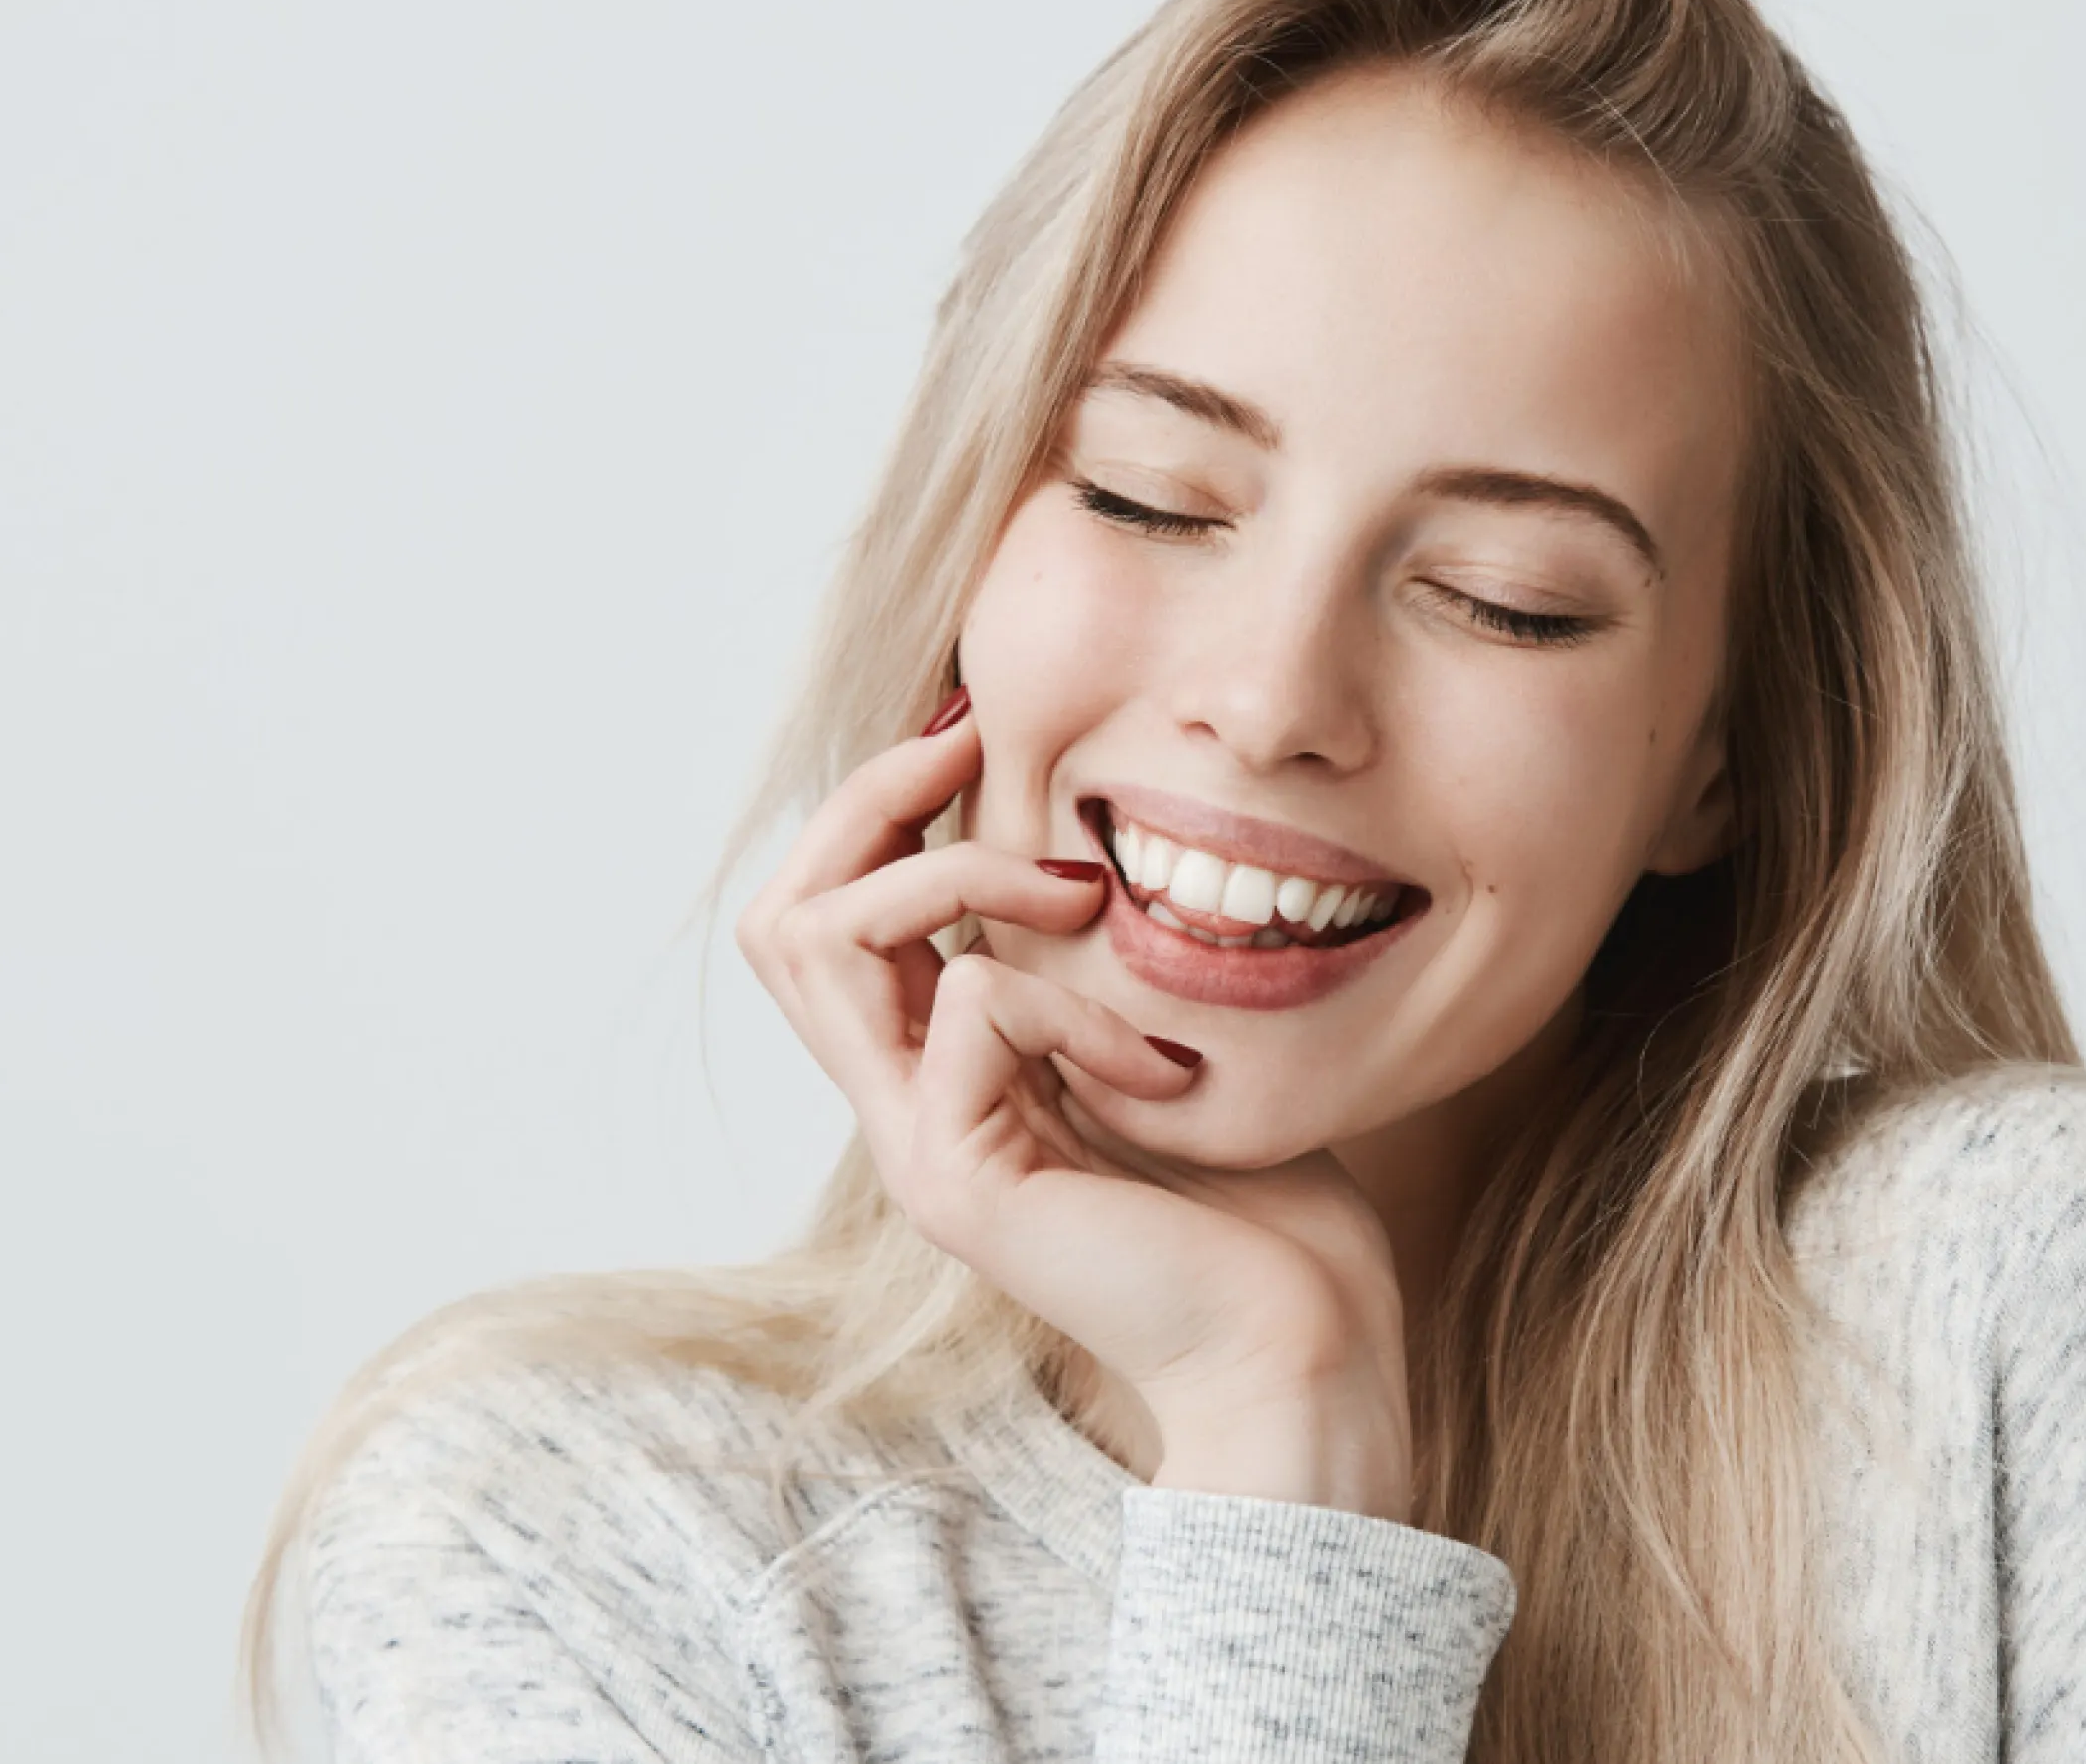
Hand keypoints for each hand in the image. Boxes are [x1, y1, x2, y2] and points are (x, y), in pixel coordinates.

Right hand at [732, 694, 1416, 1518]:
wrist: (1302, 1352)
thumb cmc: (1271, 1214)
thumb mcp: (1168, 1041)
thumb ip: (1101, 963)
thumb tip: (1091, 838)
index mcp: (945, 1078)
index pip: (831, 918)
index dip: (881, 809)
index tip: (975, 733)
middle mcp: (904, 1111)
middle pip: (784, 917)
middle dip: (871, 799)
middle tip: (973, 747)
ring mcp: (917, 1149)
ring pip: (821, 937)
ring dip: (956, 871)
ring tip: (1084, 890)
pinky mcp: (957, 1178)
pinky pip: (976, 1002)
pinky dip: (1076, 1000)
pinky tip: (1162, 1071)